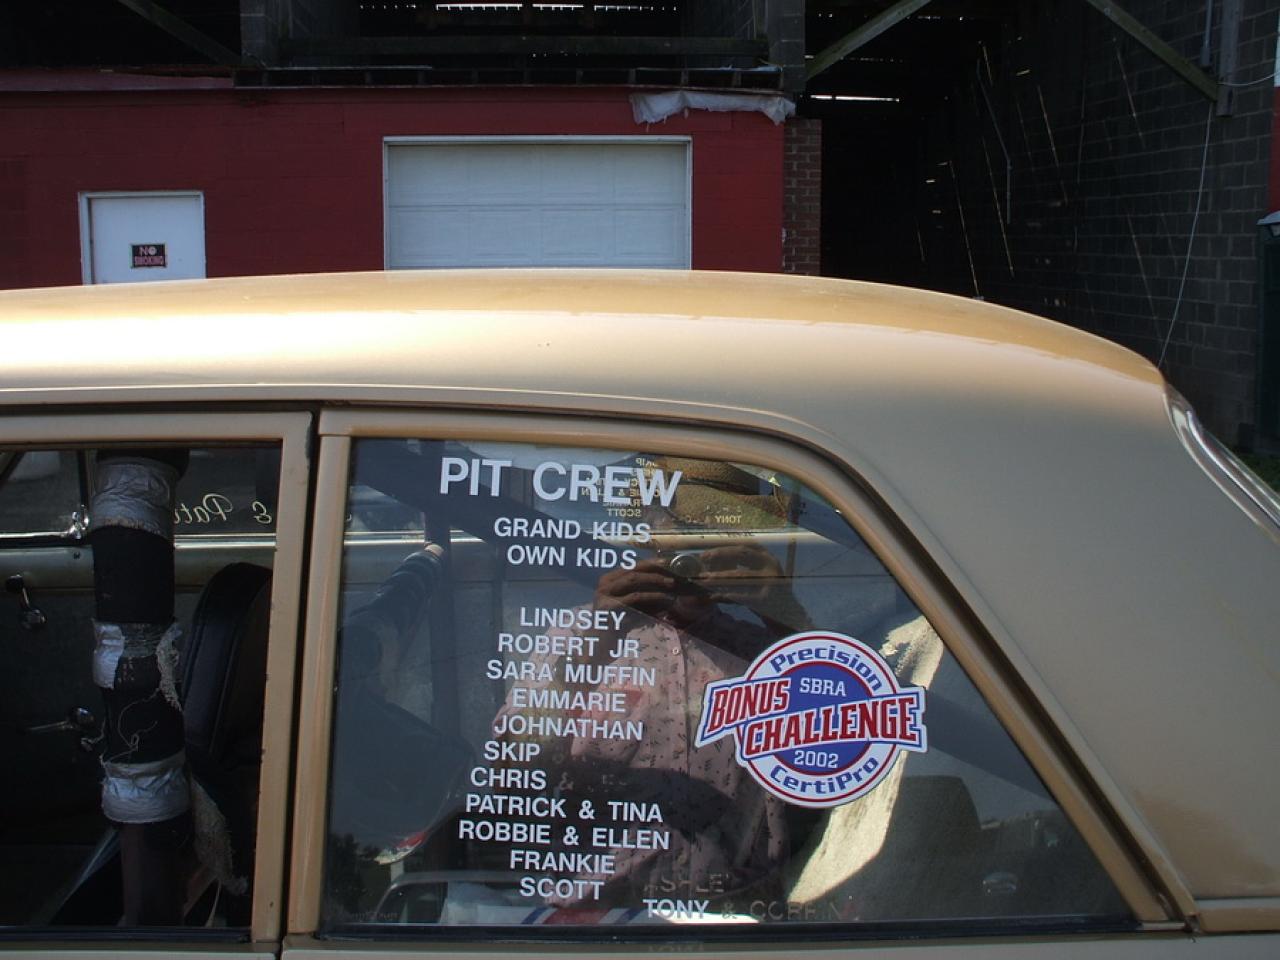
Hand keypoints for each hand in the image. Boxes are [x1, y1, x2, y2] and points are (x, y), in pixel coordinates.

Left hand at [687, 543, 808, 633]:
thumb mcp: (758, 576)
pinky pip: (740, 596)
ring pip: (739, 575)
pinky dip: (725, 596)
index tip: (708, 550)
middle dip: (720, 554)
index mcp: (768, 558)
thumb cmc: (768, 595)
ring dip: (718, 577)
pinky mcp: (766, 599)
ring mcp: (771, 581)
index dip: (726, 545)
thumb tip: (713, 563)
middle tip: (703, 558)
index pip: (746, 544)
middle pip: (742, 553)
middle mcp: (772, 565)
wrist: (789, 618)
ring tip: (703, 579)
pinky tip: (713, 597)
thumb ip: (742, 567)